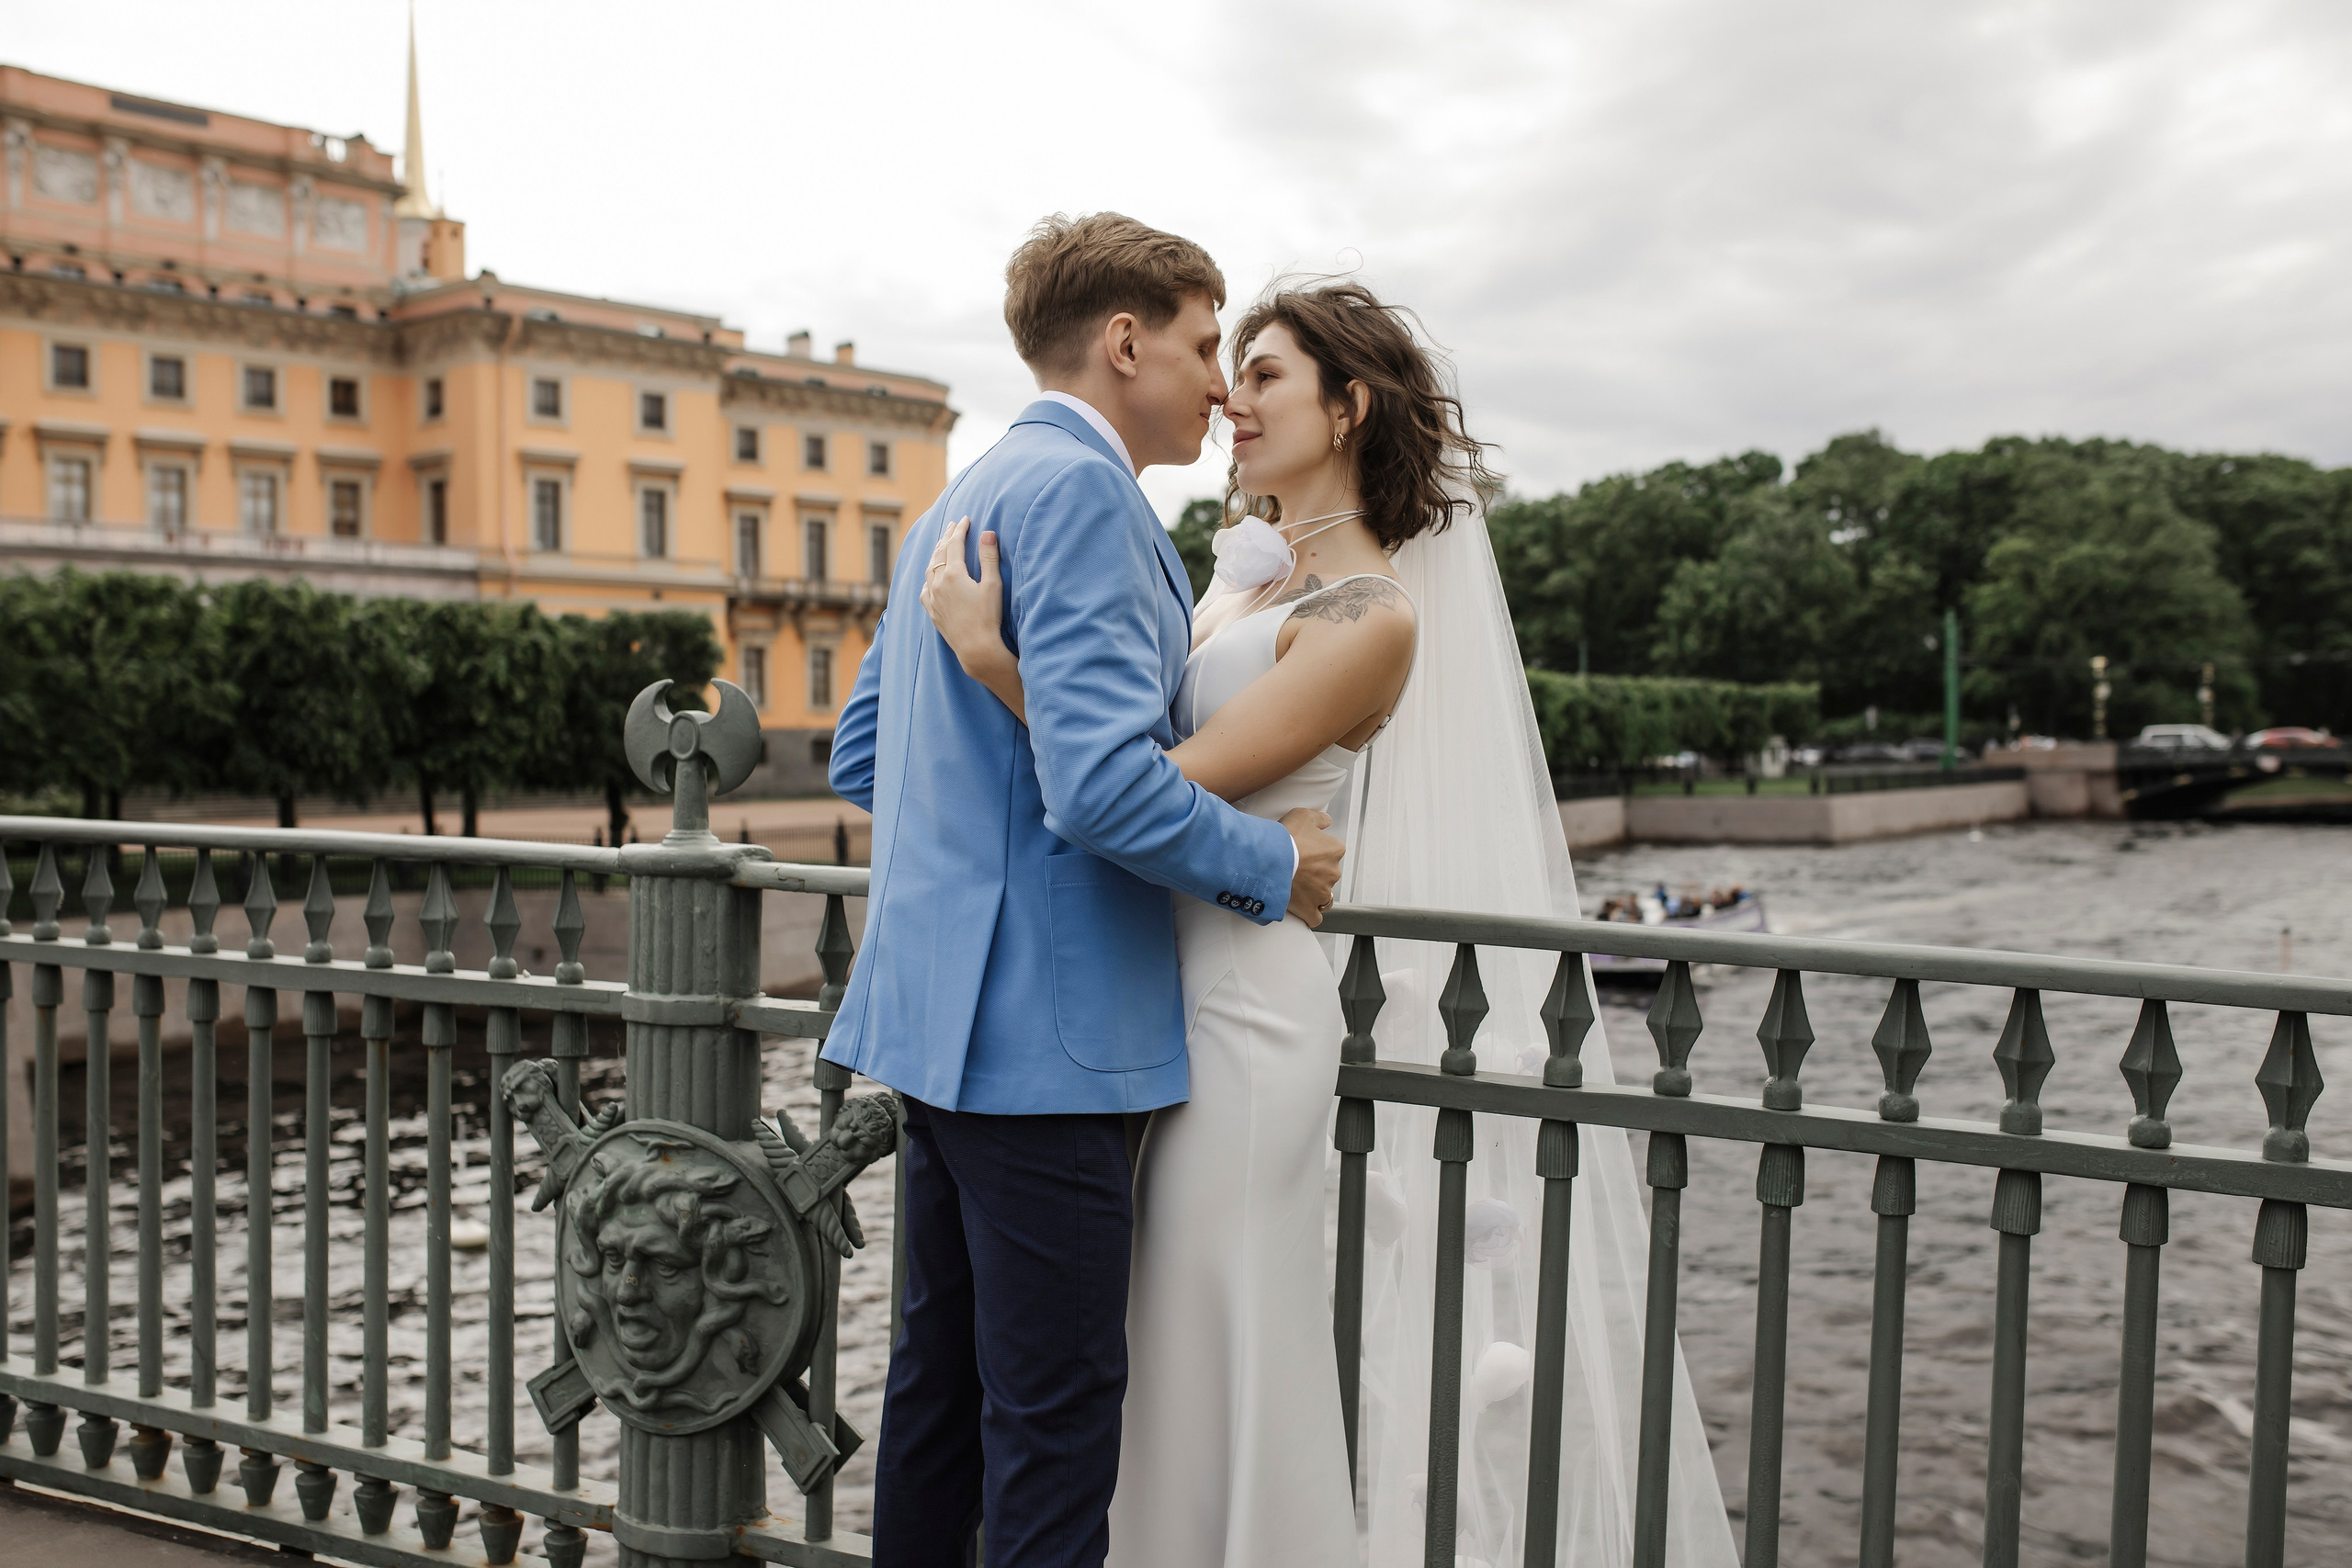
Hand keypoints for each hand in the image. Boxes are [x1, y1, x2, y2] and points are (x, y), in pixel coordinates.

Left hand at [921, 518, 1006, 674]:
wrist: (976, 648)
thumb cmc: (988, 617)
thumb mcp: (993, 585)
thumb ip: (989, 557)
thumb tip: (987, 532)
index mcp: (953, 574)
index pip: (955, 544)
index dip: (960, 530)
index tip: (966, 519)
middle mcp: (938, 584)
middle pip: (939, 553)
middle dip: (946, 537)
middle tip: (952, 525)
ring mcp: (933, 599)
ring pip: (929, 570)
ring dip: (935, 555)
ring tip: (941, 546)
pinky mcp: (932, 612)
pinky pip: (924, 590)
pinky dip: (928, 579)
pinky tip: (930, 580)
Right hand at [1282, 807, 1342, 927]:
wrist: (1270, 859)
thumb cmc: (1285, 838)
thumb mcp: (1303, 816)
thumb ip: (1319, 818)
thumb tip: (1326, 821)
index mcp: (1334, 850)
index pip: (1333, 852)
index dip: (1319, 853)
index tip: (1306, 852)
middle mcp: (1333, 872)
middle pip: (1328, 874)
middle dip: (1316, 873)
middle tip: (1298, 869)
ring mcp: (1322, 892)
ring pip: (1324, 896)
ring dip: (1316, 894)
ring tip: (1300, 889)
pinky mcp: (1310, 908)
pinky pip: (1315, 917)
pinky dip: (1310, 914)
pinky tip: (1303, 909)